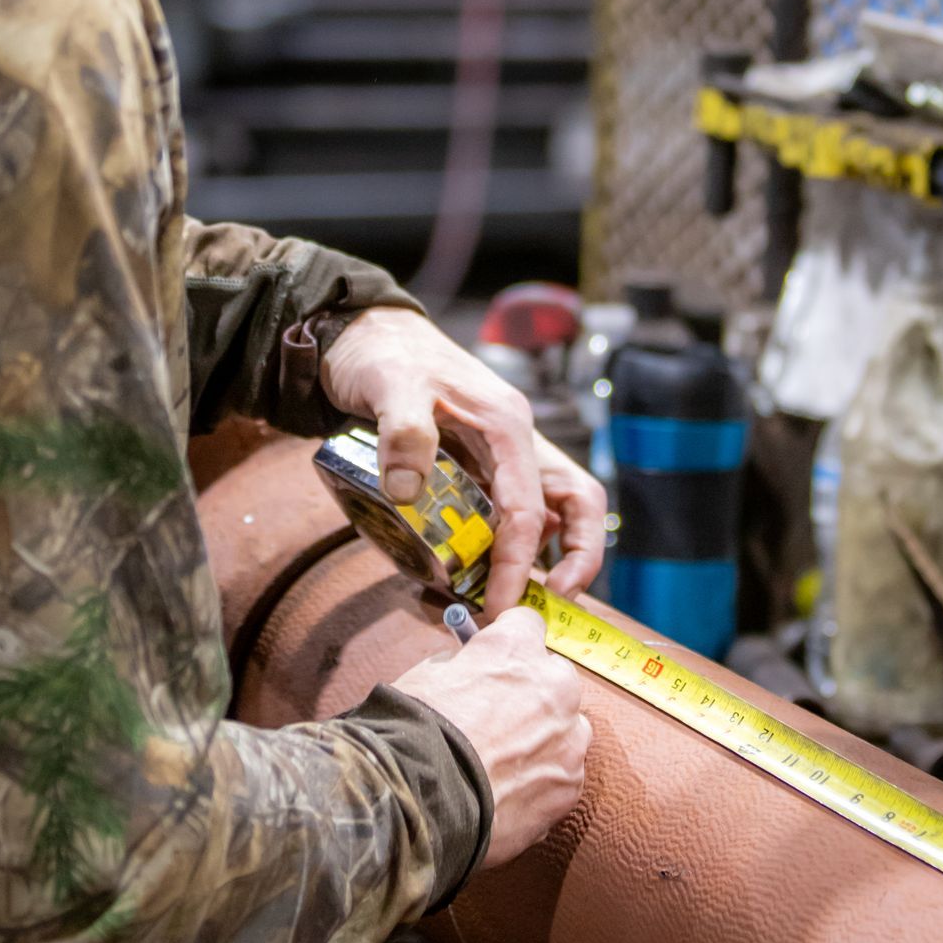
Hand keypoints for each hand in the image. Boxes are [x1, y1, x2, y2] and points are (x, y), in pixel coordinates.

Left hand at [321, 307, 606, 610]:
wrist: (366, 334)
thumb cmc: (384, 355)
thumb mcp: (389, 385)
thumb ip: (403, 433)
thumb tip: (409, 493)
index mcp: (506, 425)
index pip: (530, 507)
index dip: (519, 562)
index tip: (499, 605)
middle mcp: (516, 443)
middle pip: (577, 505)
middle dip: (575, 561)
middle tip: (538, 608)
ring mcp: (502, 456)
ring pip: (550, 512)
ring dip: (541, 558)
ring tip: (506, 600)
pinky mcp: (482, 466)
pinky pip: (508, 513)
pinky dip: (502, 547)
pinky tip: (469, 574)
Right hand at [395, 607, 591, 866]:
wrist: (420, 799)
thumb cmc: (414, 732)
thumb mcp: (428, 676)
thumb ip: (462, 666)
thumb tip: (470, 671)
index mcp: (515, 648)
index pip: (527, 624)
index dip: (509, 644)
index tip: (496, 661)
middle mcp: (554, 685)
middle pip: (556, 677)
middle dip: (535, 692)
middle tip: (501, 717)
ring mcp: (568, 737)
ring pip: (569, 729)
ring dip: (546, 738)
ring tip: (506, 763)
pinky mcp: (570, 784)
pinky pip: (564, 774)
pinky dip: (543, 781)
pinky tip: (510, 793)